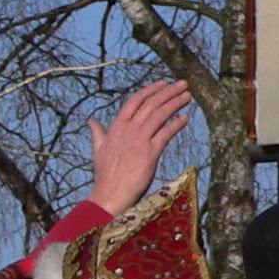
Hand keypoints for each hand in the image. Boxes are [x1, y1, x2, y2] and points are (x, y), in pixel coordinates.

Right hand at [85, 79, 193, 214]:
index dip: (150, 90)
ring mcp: (139, 141)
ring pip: (160, 114)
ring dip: (175, 102)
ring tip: (187, 95)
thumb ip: (98, 133)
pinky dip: (176, 124)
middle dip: (168, 92)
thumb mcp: (98, 150)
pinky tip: (185, 118)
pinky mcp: (150, 153)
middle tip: (182, 84)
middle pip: (151, 104)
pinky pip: (166, 133)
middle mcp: (128, 130)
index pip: (134, 102)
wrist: (110, 194)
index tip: (162, 83)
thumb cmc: (105, 175)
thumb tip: (91, 121)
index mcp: (116, 128)